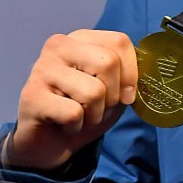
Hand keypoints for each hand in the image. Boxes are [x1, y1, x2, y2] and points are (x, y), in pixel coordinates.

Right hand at [9, 30, 138, 170]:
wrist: (49, 143)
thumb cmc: (84, 111)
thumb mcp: (113, 91)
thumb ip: (128, 76)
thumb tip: (151, 71)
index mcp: (81, 39)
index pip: (119, 41)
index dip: (132, 73)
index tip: (128, 96)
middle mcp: (59, 46)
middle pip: (108, 62)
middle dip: (113, 96)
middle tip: (97, 108)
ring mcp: (42, 69)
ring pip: (94, 91)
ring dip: (95, 115)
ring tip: (80, 116)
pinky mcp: (31, 95)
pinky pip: (74, 113)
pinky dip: (77, 127)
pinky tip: (64, 125)